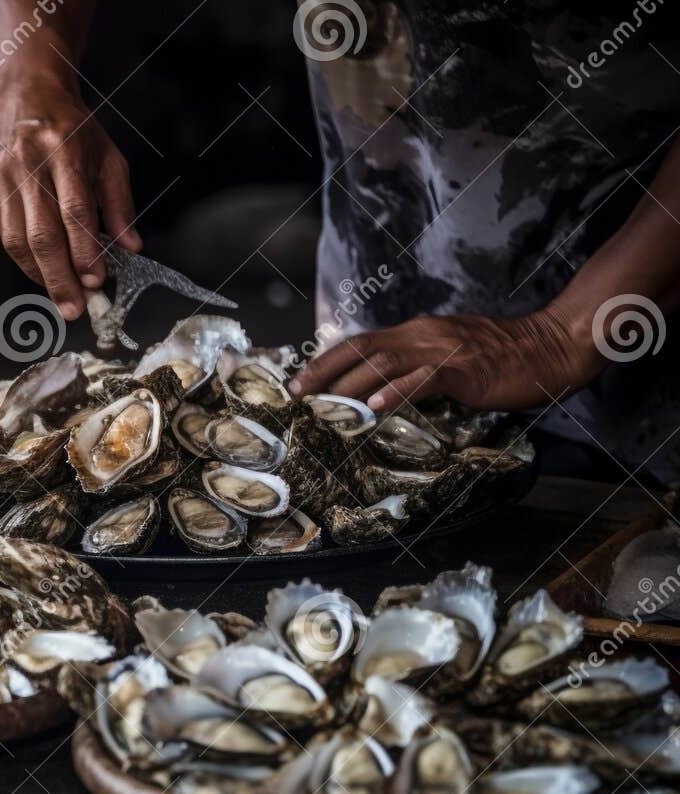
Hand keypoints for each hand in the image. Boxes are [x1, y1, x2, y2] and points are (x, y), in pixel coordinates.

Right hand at [0, 81, 141, 319]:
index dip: (85, 250)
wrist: (27, 96)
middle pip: (42, 233)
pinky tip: (44, 275)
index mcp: (64, 150)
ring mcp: (4, 177)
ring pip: (18, 240)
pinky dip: (26, 261)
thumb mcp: (108, 156)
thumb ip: (120, 203)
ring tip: (62, 299)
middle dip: (60, 277)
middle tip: (76, 308)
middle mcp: (29, 163)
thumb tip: (132, 247)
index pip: (74, 211)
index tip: (97, 281)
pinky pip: (7, 235)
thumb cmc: (75, 130)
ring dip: (41, 276)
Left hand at [288, 310, 606, 411]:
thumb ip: (417, 369)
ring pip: (384, 364)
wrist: (550, 347)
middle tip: (295, 393)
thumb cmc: (502, 358)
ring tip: (323, 405)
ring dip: (349, 386)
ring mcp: (443, 350)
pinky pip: (424, 379)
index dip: (326, 360)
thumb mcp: (450, 357)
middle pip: (360, 349)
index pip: (361, 343)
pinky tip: (376, 407)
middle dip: (323, 371)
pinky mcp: (465, 369)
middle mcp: (423, 335)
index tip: (299, 380)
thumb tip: (383, 393)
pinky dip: (397, 392)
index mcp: (417, 333)